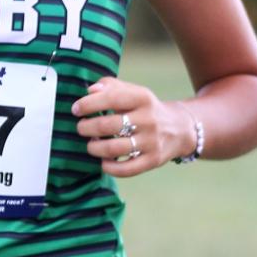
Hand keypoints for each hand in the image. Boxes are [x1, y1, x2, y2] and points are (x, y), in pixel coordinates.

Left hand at [72, 77, 194, 174]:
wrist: (180, 129)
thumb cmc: (146, 109)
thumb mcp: (134, 92)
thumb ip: (111, 86)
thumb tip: (90, 91)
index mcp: (142, 98)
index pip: (111, 99)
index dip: (88, 104)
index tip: (76, 110)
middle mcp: (148, 119)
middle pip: (108, 125)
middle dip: (87, 128)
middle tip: (81, 128)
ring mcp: (151, 142)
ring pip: (114, 149)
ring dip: (94, 148)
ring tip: (90, 145)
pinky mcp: (153, 161)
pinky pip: (126, 169)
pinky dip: (109, 167)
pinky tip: (103, 161)